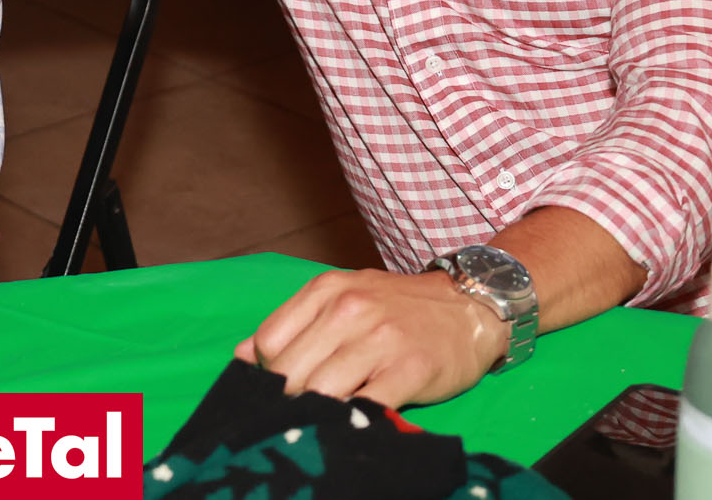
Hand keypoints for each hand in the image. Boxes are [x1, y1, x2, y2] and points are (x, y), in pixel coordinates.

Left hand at [235, 268, 504, 407]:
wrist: (470, 305)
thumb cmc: (398, 307)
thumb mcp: (342, 297)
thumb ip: (292, 324)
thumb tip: (240, 355)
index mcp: (326, 290)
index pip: (268, 343)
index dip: (267, 373)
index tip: (282, 387)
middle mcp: (349, 310)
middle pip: (289, 371)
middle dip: (289, 398)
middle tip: (300, 412)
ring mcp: (380, 339)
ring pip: (321, 391)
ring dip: (317, 412)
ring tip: (323, 419)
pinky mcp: (409, 369)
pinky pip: (366, 406)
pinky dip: (353, 420)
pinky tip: (354, 421)